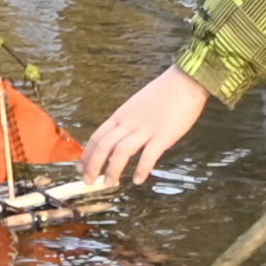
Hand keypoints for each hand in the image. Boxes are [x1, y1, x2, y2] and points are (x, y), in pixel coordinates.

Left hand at [81, 65, 211, 192]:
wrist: (184, 81)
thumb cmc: (162, 94)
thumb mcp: (135, 106)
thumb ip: (126, 122)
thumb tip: (117, 141)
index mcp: (120, 115)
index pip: (97, 137)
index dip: (87, 155)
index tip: (81, 169)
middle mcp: (129, 122)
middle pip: (103, 146)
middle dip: (93, 166)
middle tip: (89, 182)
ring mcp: (145, 129)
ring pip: (121, 152)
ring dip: (113, 170)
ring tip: (111, 184)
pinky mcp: (163, 135)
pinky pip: (148, 156)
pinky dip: (141, 170)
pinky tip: (138, 180)